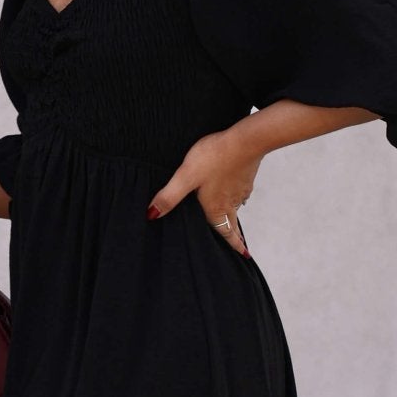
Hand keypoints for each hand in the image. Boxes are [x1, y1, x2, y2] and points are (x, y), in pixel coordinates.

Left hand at [146, 125, 258, 254]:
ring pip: (236, 207)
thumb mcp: (185, 177)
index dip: (233, 245)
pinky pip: (241, 191)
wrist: (245, 140)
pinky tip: (234, 191)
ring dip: (235, 216)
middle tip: (243, 248)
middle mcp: (230, 202)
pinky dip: (237, 196)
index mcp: (215, 208)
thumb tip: (151, 216)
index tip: (243, 256)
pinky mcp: (245, 175)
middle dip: (236, 237)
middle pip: (233, 224)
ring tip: (234, 221)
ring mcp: (240, 189)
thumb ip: (169, 196)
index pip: (224, 232)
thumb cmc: (214, 157)